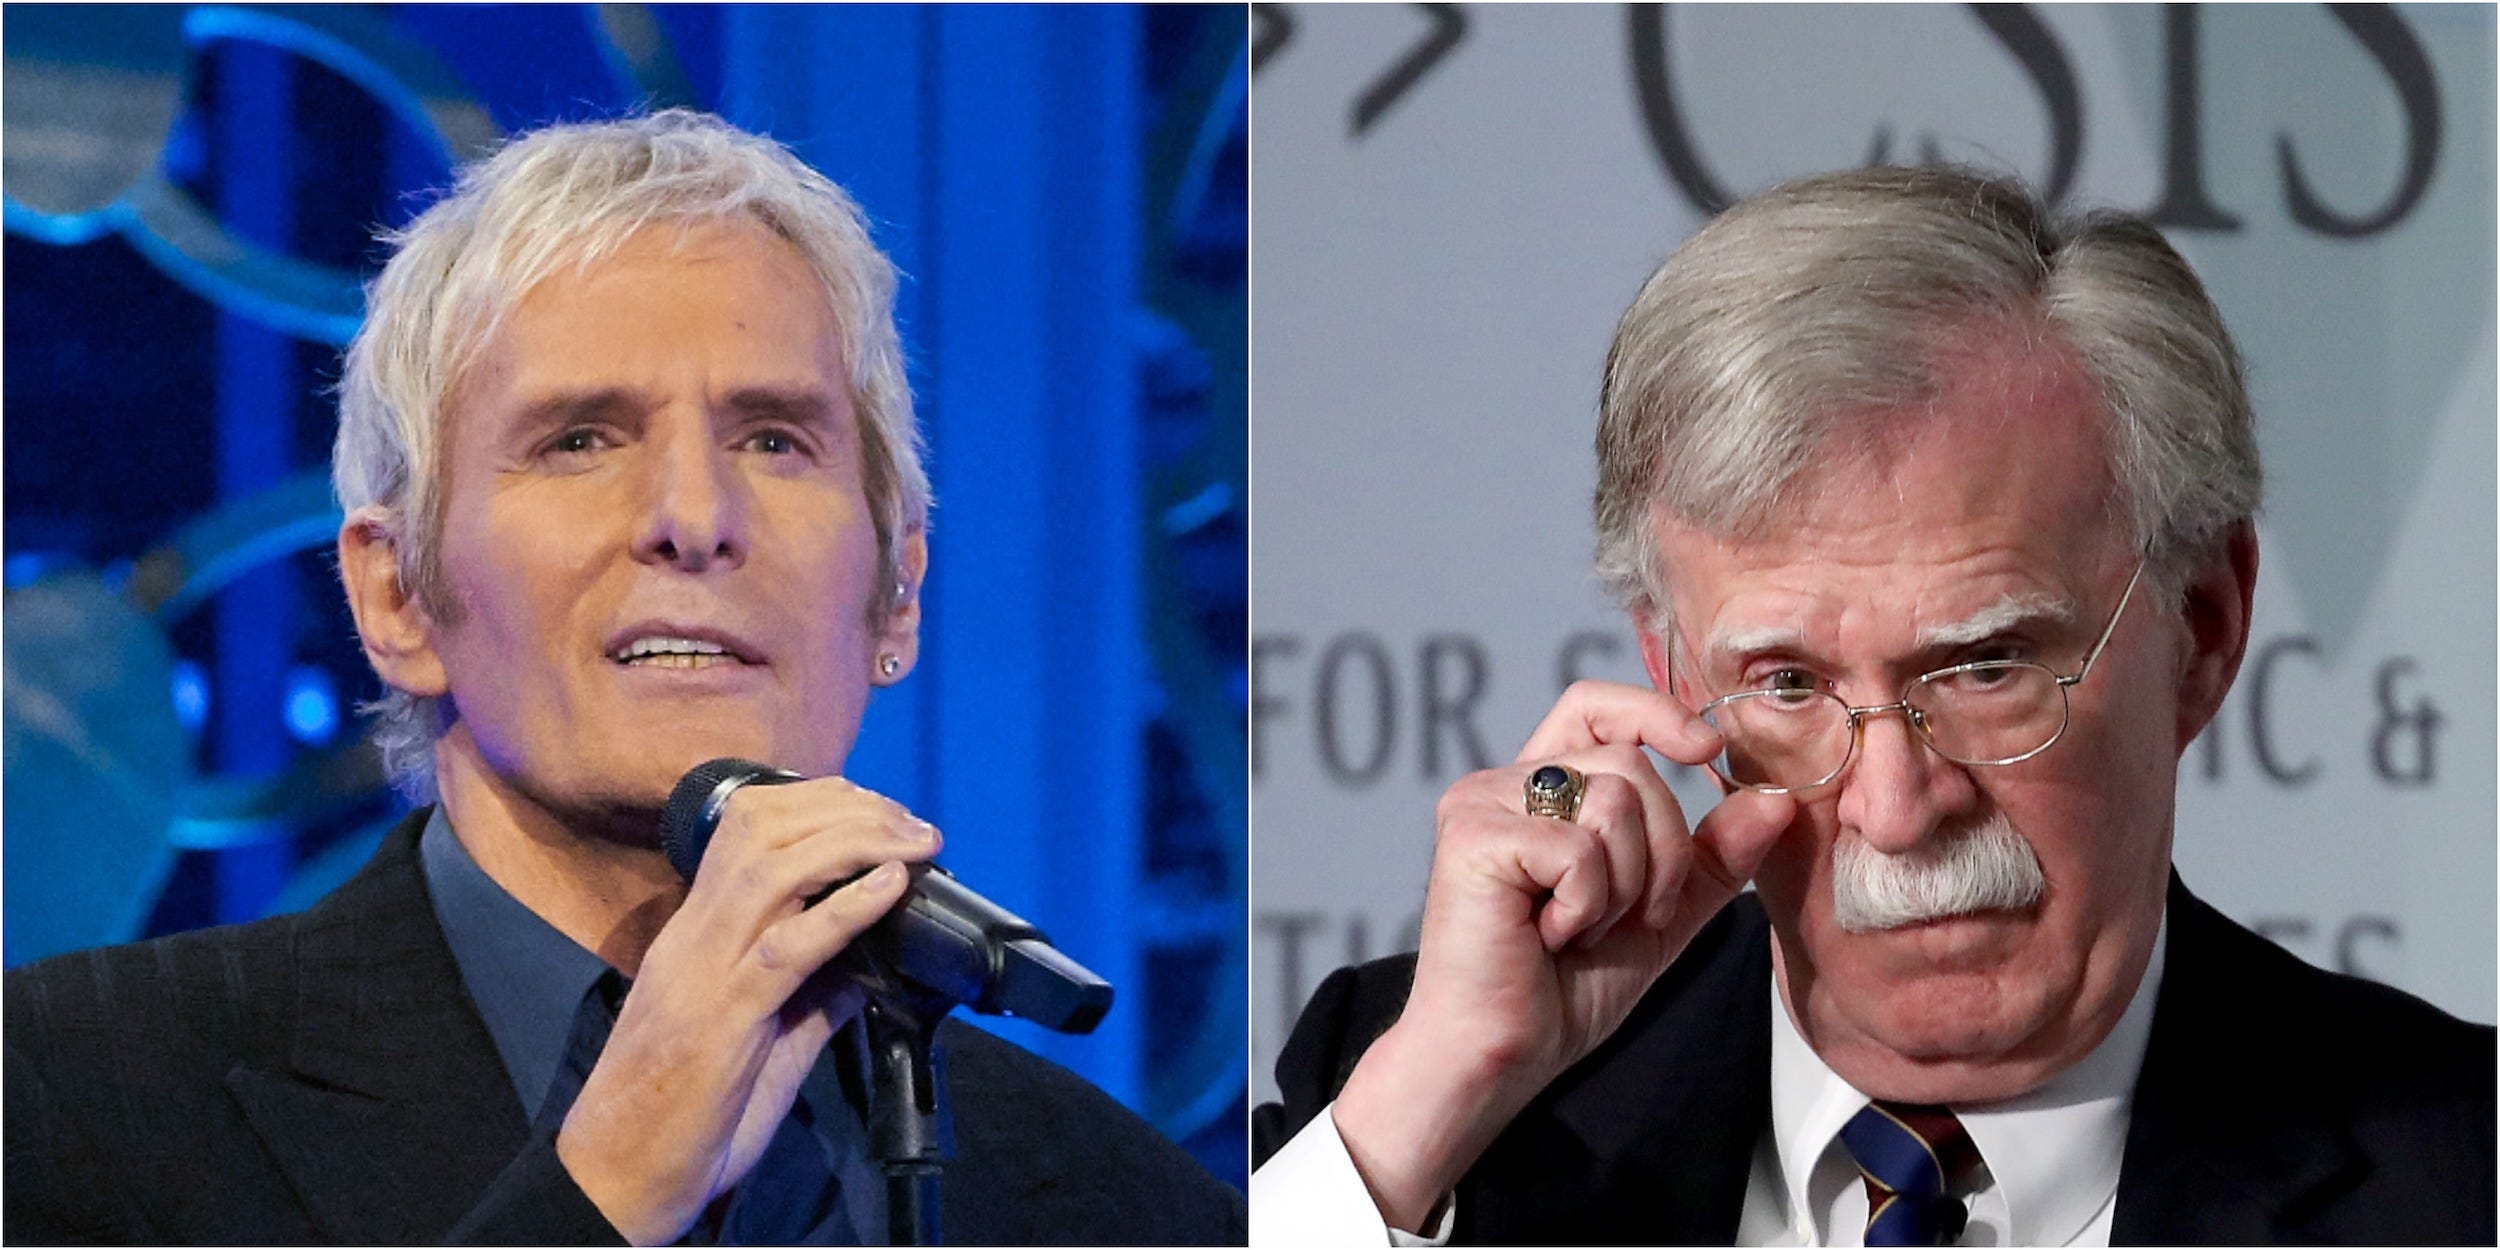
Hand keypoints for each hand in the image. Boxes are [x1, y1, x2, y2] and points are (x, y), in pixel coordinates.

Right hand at [554, 777, 938, 1244]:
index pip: (747, 828)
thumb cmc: (684, 1113)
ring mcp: (704, 973)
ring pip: (773, 867)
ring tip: (913, 842)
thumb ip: (813, 992)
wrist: (617, 1178)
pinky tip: (889, 885)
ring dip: (855, 841)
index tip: (879, 808)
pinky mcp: (722, 1021)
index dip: (818, 802)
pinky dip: (845, 908)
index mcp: (696, 934)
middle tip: (912, 821)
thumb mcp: (761, 1037)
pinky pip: (787, 947)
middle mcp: (693, 936)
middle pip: (763, 828)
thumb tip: (873, 962)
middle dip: (847, 808)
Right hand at [1330, 681, 1794, 1230]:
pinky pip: (1580, 848)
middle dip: (1661, 852)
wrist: (1502, 1055)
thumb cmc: (1564, 987)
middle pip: (1630, 766)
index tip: (1707, 751)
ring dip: (1623, 886)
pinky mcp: (1471, 836)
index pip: (1597, 707)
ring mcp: (1480, 803)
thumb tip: (1778, 802)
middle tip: (1624, 918)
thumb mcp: (1660, 913)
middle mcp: (1502, 783)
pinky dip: (1587, 904)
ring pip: (1613, 801)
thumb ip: (1712, 857)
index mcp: (1541, 790)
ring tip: (1578, 930)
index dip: (1656, 711)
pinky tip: (1548, 936)